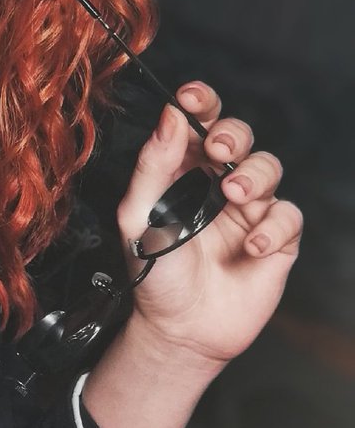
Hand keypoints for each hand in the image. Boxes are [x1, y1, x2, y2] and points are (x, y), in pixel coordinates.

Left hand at [116, 82, 302, 367]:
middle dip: (233, 134)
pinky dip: (273, 226)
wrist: (178, 330)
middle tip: (219, 150)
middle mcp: (217, 184)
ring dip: (254, 175)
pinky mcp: (275, 240)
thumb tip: (170, 115)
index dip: (200, 102)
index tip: (190, 97)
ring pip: (269, 167)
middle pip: (239, 136)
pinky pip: (288, 216)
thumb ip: (153, 165)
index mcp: (182, 171)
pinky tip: (251, 245)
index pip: (197, 123)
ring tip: (234, 196)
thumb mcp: (138, 216)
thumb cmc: (153, 273)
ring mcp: (248, 211)